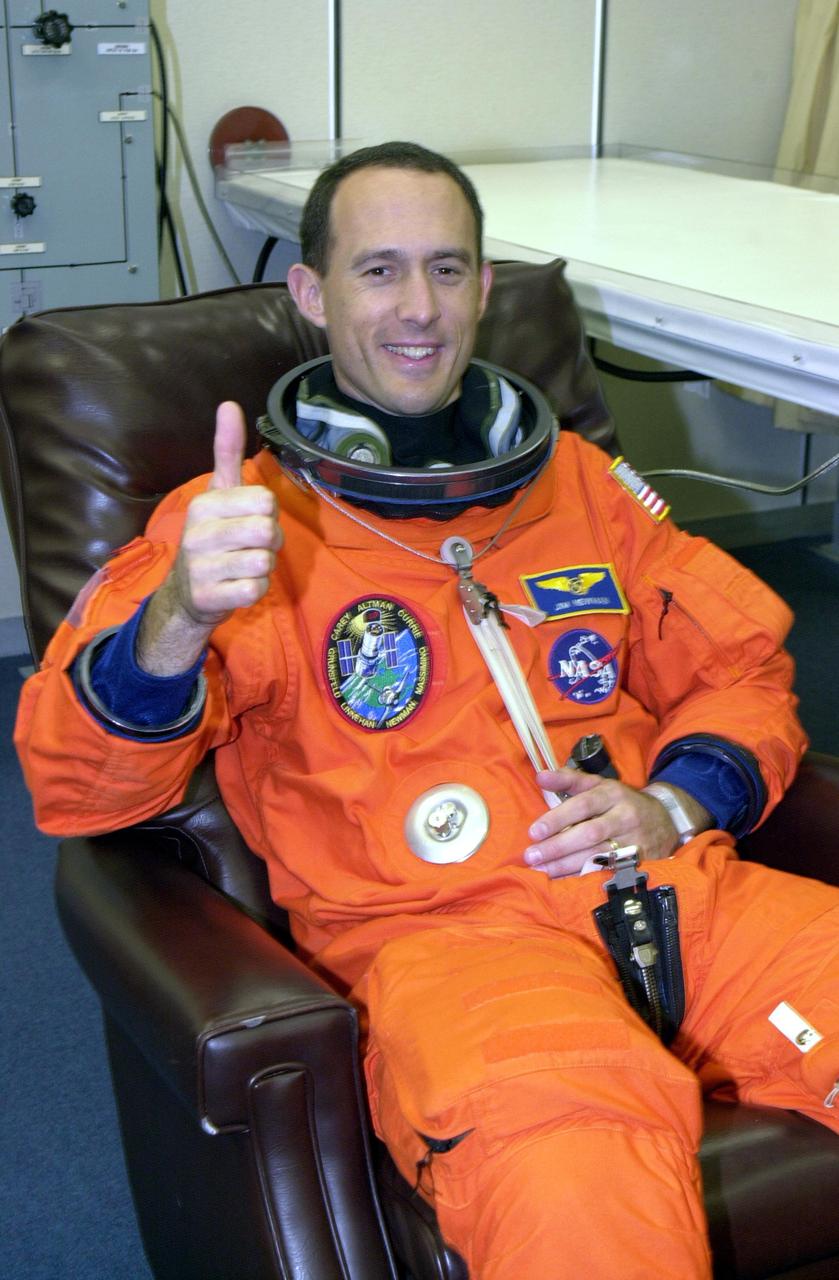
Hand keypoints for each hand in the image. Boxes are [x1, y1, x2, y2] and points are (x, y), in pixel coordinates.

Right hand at [137, 402, 282, 674]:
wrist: (186, 594)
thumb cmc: (212, 537)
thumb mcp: (218, 493)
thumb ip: (227, 451)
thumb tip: (230, 404)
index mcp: (205, 503)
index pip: (266, 501)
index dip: (267, 513)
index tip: (247, 520)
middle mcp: (198, 532)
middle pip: (269, 531)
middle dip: (270, 542)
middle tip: (250, 546)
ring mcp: (201, 567)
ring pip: (265, 562)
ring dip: (263, 567)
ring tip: (241, 566)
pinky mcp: (209, 597)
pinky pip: (256, 590)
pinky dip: (254, 590)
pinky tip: (236, 586)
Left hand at [523, 767, 705, 877]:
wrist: (666, 820)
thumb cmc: (621, 802)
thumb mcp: (599, 785)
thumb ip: (569, 780)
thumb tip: (540, 776)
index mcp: (613, 794)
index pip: (583, 805)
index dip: (558, 818)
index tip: (533, 832)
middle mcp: (625, 817)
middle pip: (590, 834)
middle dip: (558, 846)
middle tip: (531, 856)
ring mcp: (635, 842)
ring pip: (599, 856)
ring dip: (568, 866)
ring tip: (542, 871)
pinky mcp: (640, 863)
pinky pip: (610, 873)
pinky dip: (586, 879)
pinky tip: (566, 883)